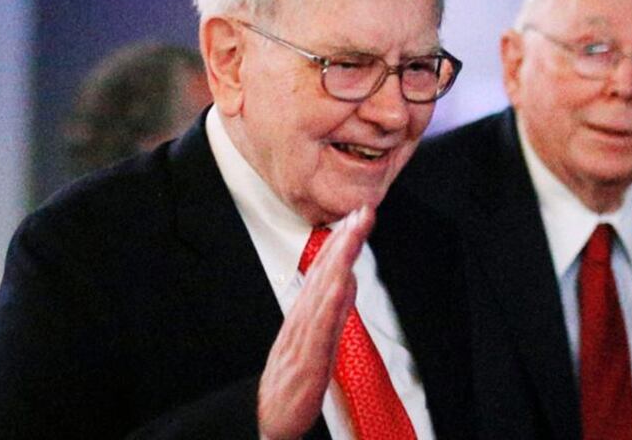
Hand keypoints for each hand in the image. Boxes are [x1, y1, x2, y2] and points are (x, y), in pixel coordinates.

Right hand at [257, 206, 374, 438]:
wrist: (268, 420)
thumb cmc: (291, 383)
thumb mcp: (314, 341)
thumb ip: (330, 310)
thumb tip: (346, 279)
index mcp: (307, 315)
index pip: (327, 271)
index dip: (343, 242)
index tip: (358, 215)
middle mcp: (304, 320)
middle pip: (327, 274)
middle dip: (346, 241)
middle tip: (363, 211)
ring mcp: (304, 338)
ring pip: (324, 292)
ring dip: (340, 261)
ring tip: (354, 234)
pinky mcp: (308, 360)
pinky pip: (320, 327)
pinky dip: (331, 302)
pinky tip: (342, 282)